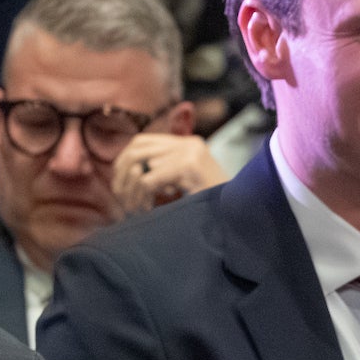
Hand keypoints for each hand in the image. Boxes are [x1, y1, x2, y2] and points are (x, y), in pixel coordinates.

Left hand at [111, 133, 227, 213]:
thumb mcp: (185, 183)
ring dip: (131, 190)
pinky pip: (147, 180)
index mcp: (189, 143)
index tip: (121, 187)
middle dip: (122, 176)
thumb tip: (125, 170)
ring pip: (139, 165)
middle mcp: (190, 144)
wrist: (238, 218)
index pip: (142, 141)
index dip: (124, 162)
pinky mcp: (189, 167)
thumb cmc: (210, 207)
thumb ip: (163, 171)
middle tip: (123, 200)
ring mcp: (190, 153)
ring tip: (135, 208)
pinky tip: (147, 211)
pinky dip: (141, 198)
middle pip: (136, 150)